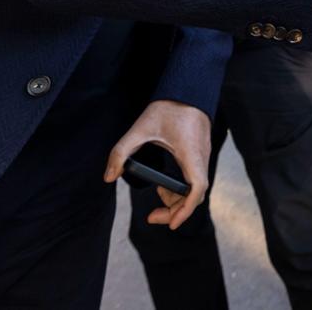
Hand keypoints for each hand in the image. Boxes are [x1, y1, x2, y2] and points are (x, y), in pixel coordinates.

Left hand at [104, 100, 211, 229]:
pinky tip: (164, 185)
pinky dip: (181, 187)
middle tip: (152, 217)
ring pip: (196, 187)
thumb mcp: (140, 128)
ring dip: (178, 199)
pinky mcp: (200, 153)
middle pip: (196, 195)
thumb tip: (109, 176)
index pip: (196, 189)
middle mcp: (201, 157)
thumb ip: (121, 152)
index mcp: (190, 153)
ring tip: (158, 197)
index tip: (171, 224)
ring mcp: (203, 155)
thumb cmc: (168, 106)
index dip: (185, 210)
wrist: (188, 87)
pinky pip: (195, 178)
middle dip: (176, 210)